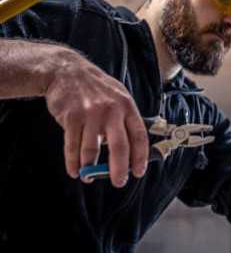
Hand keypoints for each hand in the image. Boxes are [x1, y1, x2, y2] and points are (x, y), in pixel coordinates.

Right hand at [44, 49, 148, 186]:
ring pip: (92, 150)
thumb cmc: (96, 88)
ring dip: (91, 168)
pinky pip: (72, 146)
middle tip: (119, 182)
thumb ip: (125, 120)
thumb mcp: (118, 97)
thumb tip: (133, 148)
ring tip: (89, 177)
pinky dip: (73, 162)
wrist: (67, 71)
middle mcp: (111, 110)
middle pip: (119, 146)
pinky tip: (75, 170)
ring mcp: (91, 114)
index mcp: (127, 106)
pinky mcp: (71, 117)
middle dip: (119, 169)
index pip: (139, 135)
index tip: (138, 172)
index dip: (140, 156)